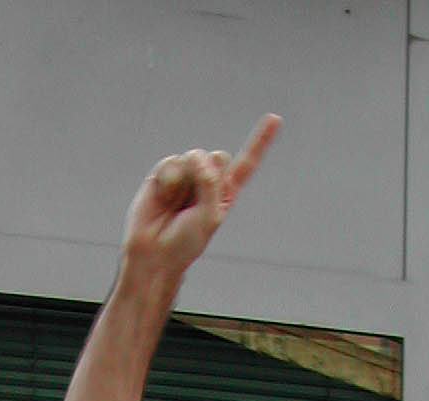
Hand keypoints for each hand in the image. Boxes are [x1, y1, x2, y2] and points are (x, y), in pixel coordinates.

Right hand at [122, 113, 280, 281]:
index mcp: (225, 192)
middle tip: (194, 203)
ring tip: (175, 205)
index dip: (260, 141)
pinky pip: (172, 162)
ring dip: (186, 181)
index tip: (275, 118)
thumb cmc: (185, 243)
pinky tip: (163, 197)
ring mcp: (186, 175)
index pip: (246, 164)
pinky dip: (169, 180)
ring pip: (195, 157)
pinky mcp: (164, 173)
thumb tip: (197, 156)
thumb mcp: (209, 217)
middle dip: (208, 177)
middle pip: (219, 156)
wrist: (154, 253)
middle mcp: (207, 180)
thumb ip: (211, 184)